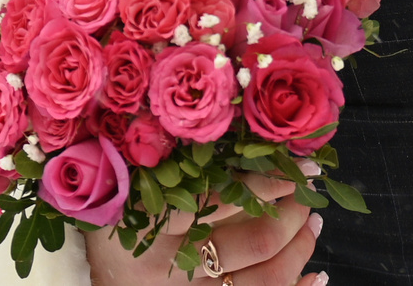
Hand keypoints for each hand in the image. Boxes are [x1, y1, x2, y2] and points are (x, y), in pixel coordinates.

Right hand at [83, 175, 325, 285]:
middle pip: (252, 244)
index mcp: (151, 221)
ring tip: (312, 224)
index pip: (221, 198)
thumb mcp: (137, 182)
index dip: (267, 180)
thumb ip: (185, 165)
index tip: (297, 164)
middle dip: (291, 215)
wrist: (96, 276)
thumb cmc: (119, 213)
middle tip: (306, 192)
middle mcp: (171, 265)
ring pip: (262, 281)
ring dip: (298, 249)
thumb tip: (247, 140)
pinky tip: (316, 276)